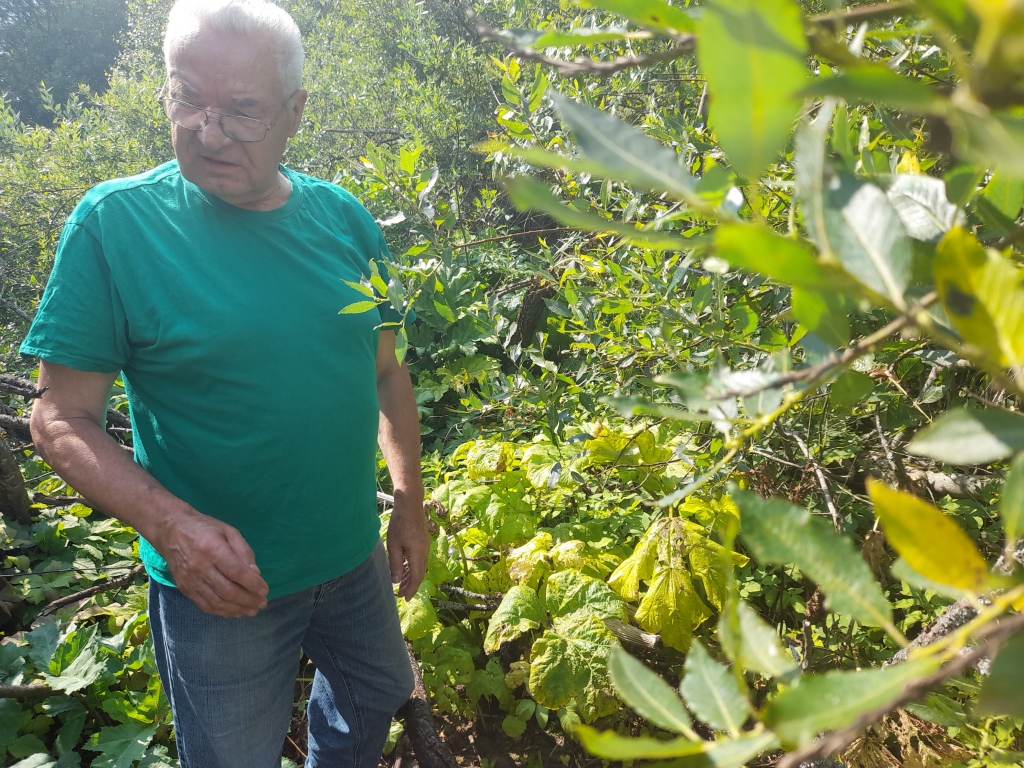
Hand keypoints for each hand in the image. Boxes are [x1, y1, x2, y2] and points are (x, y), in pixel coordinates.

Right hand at [152, 507, 269, 616]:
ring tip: (253, 610)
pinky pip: (205, 606)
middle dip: (248, 600)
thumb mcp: (229, 531)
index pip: (236, 572)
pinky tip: (235, 611)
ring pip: (217, 602)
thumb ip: (244, 551)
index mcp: (212, 548)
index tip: (265, 589)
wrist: (171, 531)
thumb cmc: (205, 528)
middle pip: (227, 590)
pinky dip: (222, 611)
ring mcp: (190, 580)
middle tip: (262, 602)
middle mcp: (200, 566)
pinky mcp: (185, 589)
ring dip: (238, 609)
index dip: (253, 584)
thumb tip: (255, 573)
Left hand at [386, 497, 428, 600]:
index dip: (411, 589)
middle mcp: (424, 552)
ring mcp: (425, 547)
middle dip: (411, 585)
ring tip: (400, 584)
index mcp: (418, 554)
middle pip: (420, 574)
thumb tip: (396, 581)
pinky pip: (419, 560)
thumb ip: (395, 564)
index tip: (405, 599)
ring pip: (420, 567)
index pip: (416, 577)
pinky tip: (404, 570)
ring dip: (411, 577)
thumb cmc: (400, 523)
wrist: (410, 505)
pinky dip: (412, 568)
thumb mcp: (394, 545)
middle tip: (401, 594)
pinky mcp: (422, 542)